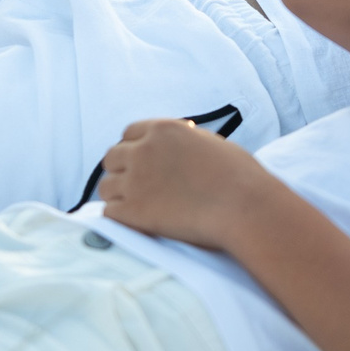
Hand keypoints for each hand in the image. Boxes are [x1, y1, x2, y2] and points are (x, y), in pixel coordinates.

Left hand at [95, 119, 280, 250]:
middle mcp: (143, 151)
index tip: (142, 160)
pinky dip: (120, 216)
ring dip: (118, 194)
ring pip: (105, 187)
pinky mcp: (131, 212)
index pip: (129, 133)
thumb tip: (176, 144)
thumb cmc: (238, 175)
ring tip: (139, 205)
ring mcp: (134, 182)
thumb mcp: (209, 143)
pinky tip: (138, 220)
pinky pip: (108, 212)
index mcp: (163, 130)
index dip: (134, 147)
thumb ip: (183, 140)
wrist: (244, 206)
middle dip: (123, 169)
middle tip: (139, 184)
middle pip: (112, 158)